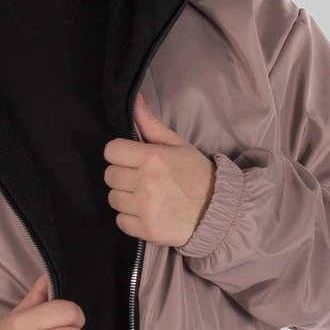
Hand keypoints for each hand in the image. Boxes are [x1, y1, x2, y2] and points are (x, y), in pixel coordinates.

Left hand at [103, 93, 215, 247]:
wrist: (220, 211)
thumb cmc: (198, 174)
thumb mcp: (178, 145)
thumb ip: (151, 125)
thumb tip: (134, 100)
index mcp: (153, 158)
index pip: (111, 151)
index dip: (119, 154)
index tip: (130, 159)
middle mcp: (146, 182)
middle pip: (110, 175)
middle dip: (122, 175)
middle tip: (141, 179)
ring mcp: (145, 208)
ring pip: (113, 198)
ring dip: (125, 197)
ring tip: (145, 196)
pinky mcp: (146, 230)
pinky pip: (120, 221)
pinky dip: (131, 218)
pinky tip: (147, 212)